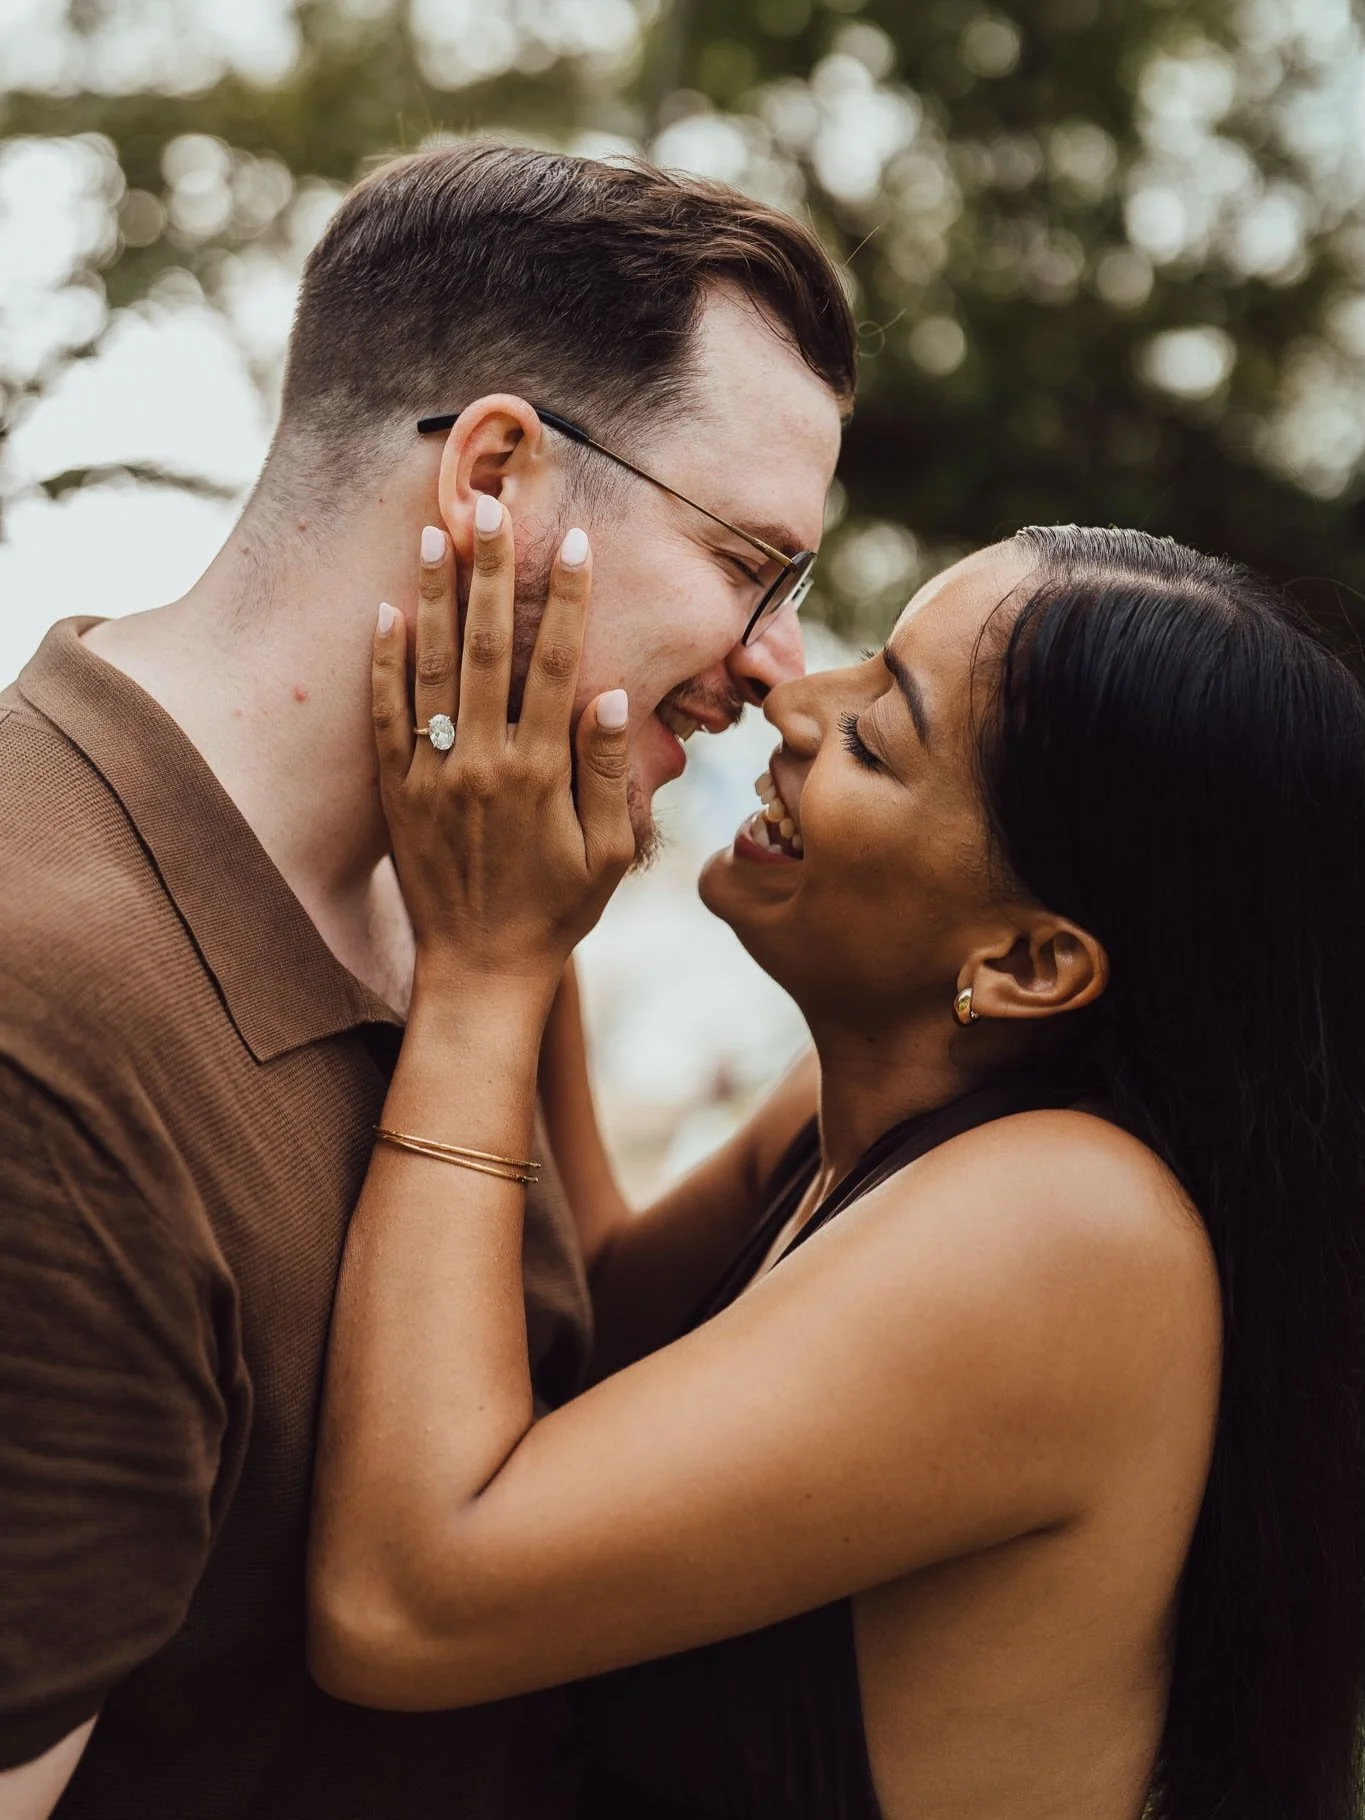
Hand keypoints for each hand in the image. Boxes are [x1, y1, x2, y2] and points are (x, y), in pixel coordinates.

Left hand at [372, 503, 634, 998]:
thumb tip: (611, 697)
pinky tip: (386, 611)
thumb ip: (608, 775)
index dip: (568, 599)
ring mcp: (431, 774)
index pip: (558, 664)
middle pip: (485, 647)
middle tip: (489, 505)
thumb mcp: (606, 855)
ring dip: (433, 596)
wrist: (479, 973)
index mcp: (540, 773)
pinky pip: (385, 714)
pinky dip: (383, 661)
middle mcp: (481, 763)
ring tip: (435, 533)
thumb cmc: (557, 913)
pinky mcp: (397, 791)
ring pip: (429, 667)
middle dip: (491, 570)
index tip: (575, 541)